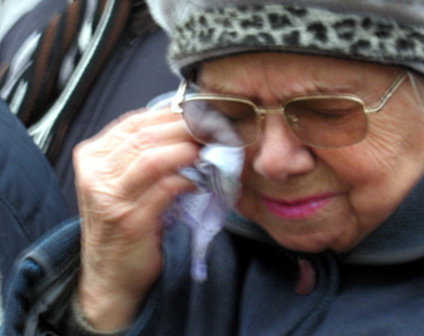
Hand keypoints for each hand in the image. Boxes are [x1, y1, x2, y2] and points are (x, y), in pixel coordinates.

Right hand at [74, 108, 199, 329]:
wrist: (110, 275)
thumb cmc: (123, 223)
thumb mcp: (123, 181)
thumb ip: (143, 153)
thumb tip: (187, 125)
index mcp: (93, 156)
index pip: (135, 122)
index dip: (172, 115)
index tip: (202, 115)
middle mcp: (96, 173)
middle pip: (146, 136)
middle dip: (186, 129)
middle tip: (215, 130)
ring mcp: (110, 197)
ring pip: (152, 158)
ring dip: (187, 151)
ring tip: (210, 151)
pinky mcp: (130, 220)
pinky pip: (165, 188)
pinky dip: (187, 180)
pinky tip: (200, 181)